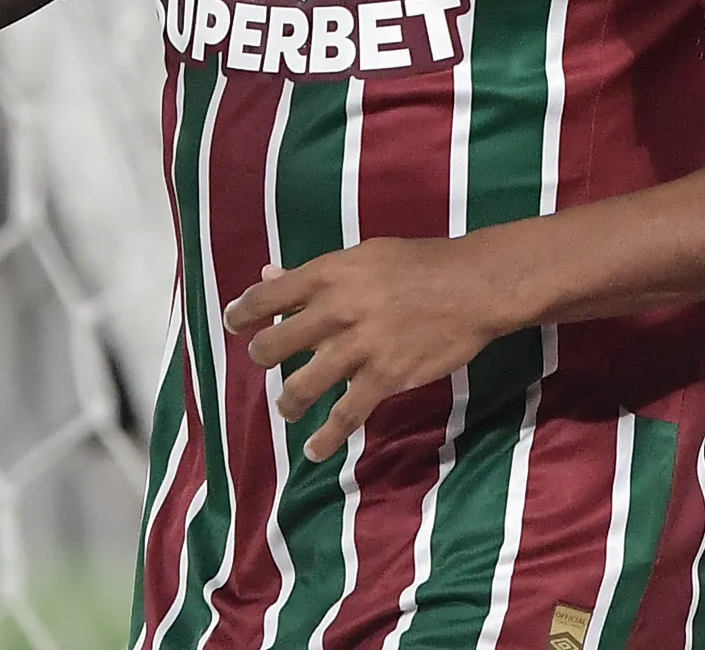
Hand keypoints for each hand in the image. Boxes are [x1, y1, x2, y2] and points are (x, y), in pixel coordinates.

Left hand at [224, 235, 517, 462]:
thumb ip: (315, 273)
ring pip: (302, 385)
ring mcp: (359, 347)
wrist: (472, 286)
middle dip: (262, 356)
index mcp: (328, 274)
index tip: (232, 323)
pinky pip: (345, 416)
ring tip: (287, 408)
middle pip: (275, 344)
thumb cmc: (418, 263)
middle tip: (264, 361)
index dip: (242, 313)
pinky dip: (326, 438)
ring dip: (288, 402)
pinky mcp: (384, 378)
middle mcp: (336, 310)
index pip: (268, 296)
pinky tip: (315, 450)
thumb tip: (269, 275)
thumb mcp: (363, 256)